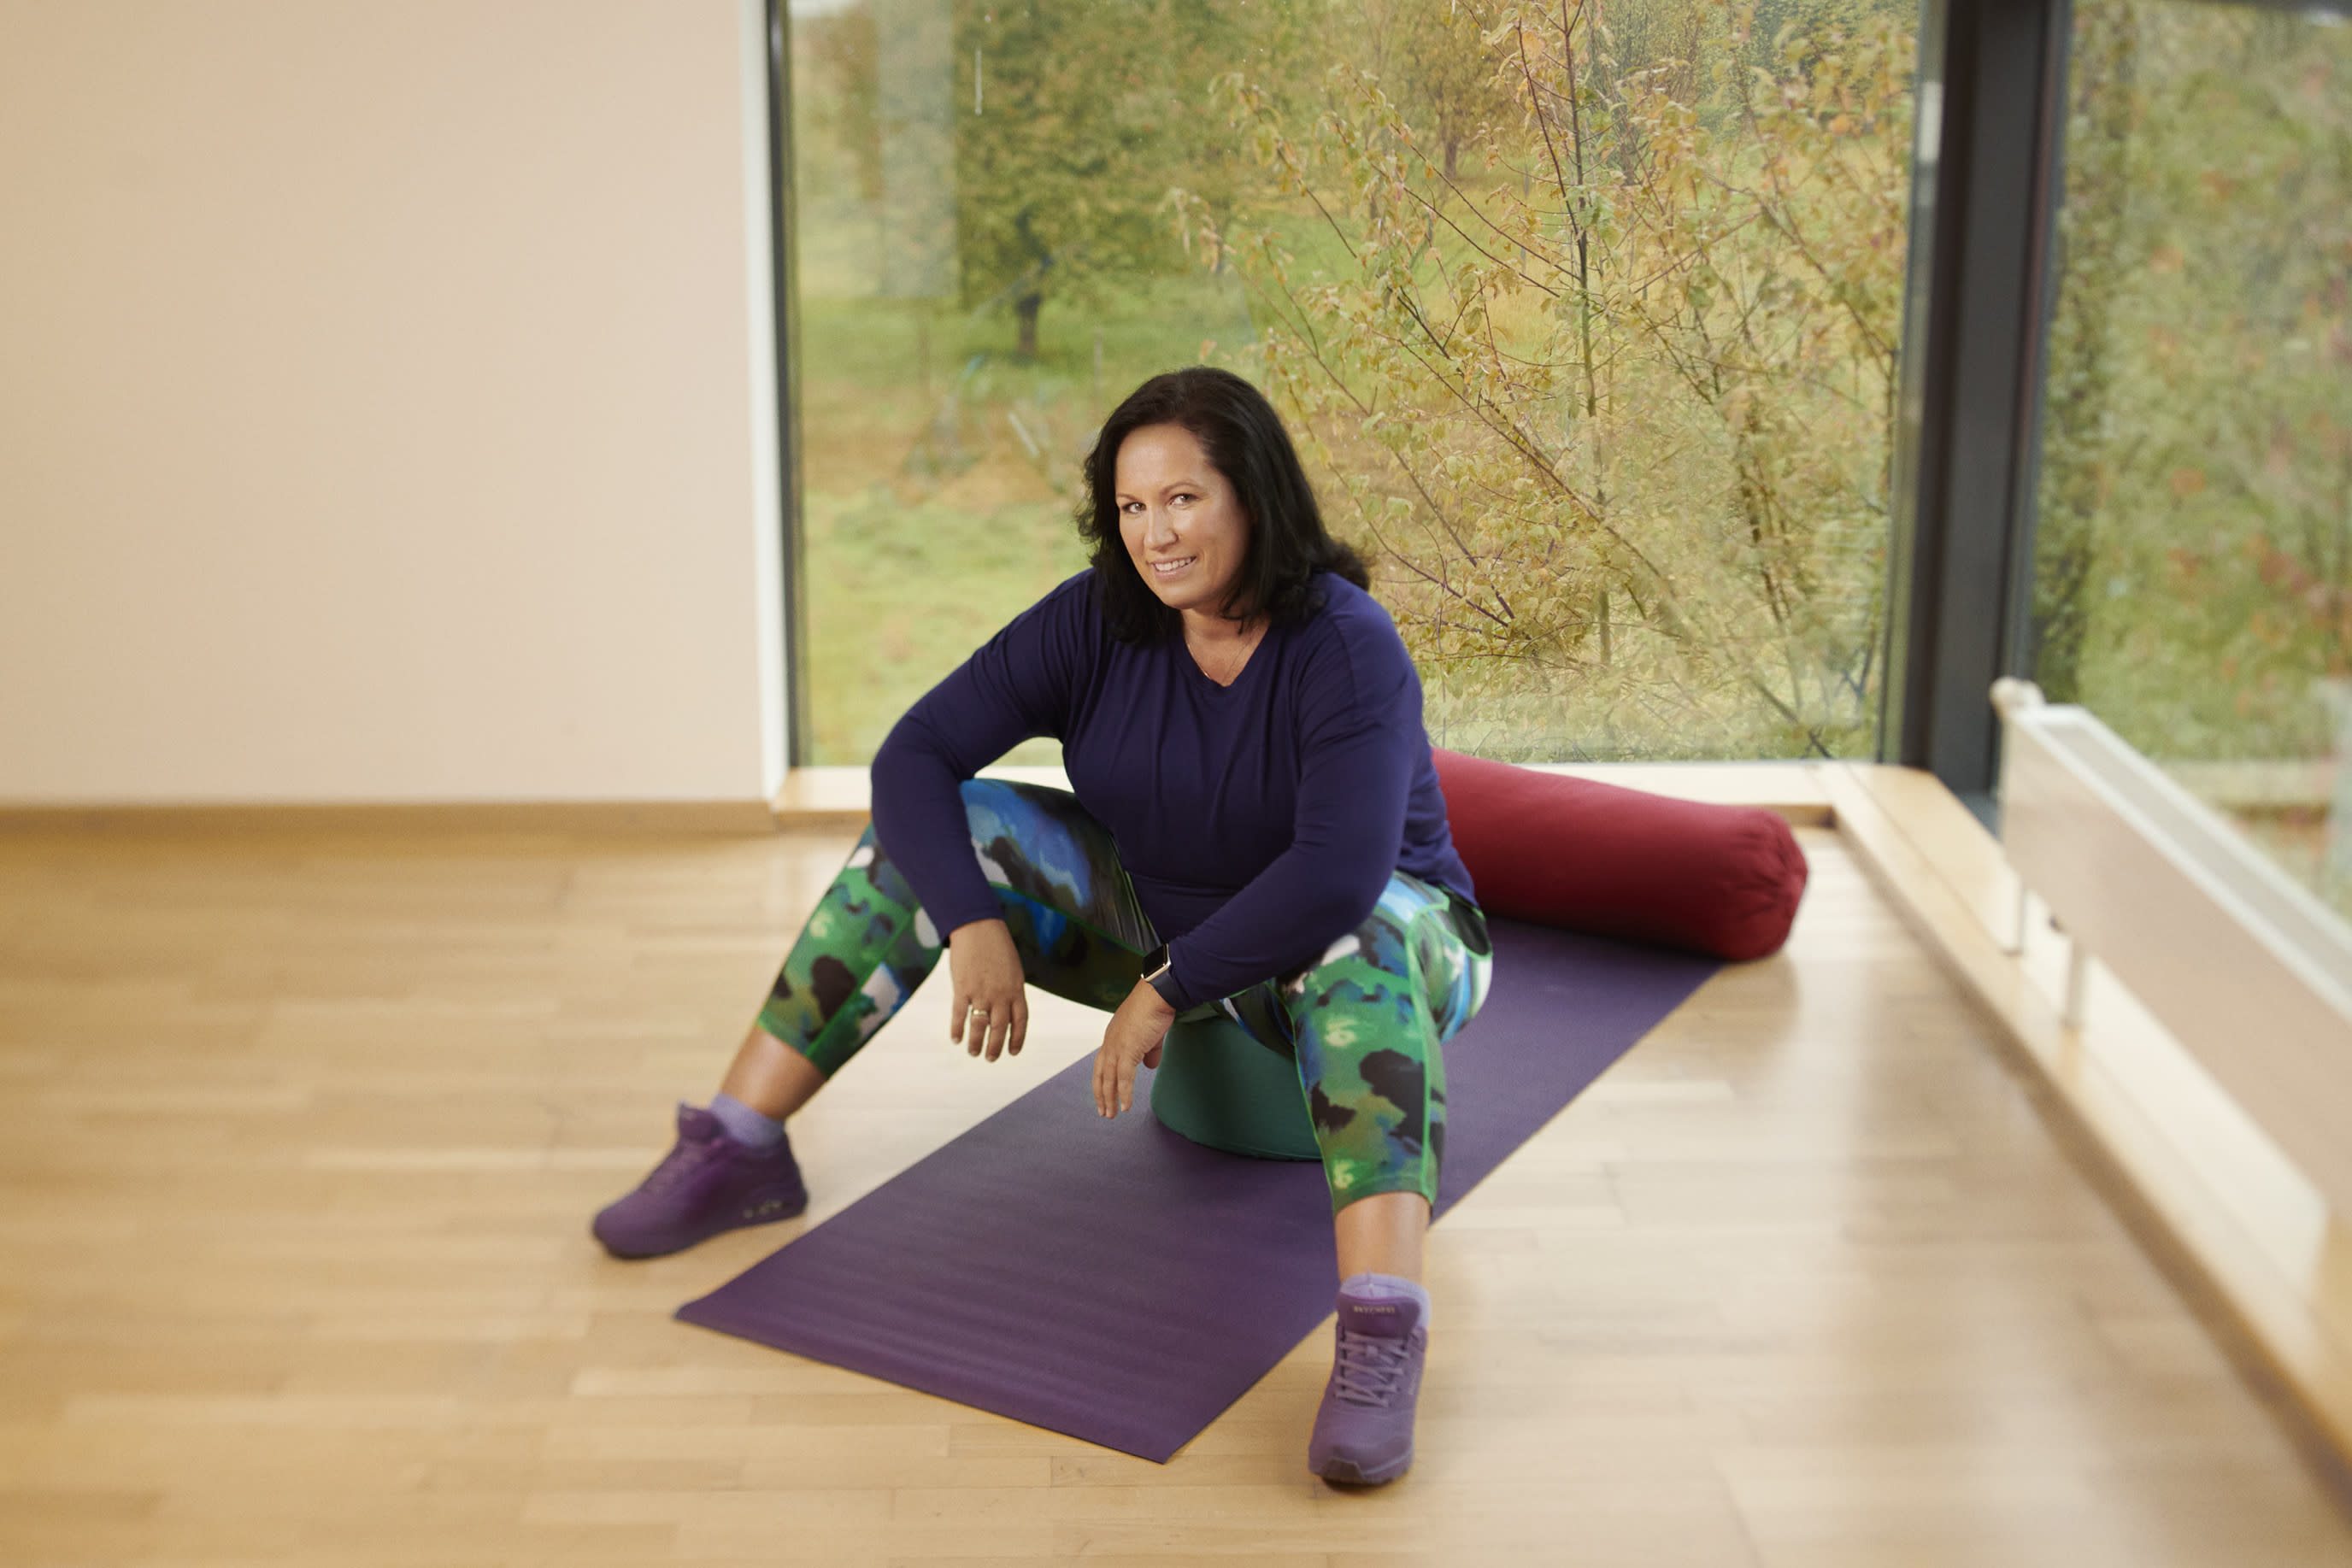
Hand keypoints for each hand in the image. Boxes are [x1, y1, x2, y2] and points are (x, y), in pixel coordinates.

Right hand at [947, 919, 1027, 1060]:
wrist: (977, 927)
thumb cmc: (997, 947)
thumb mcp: (1013, 969)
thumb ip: (1012, 990)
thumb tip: (1006, 1011)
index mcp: (1017, 989)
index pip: (1021, 1021)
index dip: (1017, 1039)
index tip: (1013, 1052)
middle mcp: (1001, 994)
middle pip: (1000, 1028)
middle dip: (996, 1047)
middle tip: (991, 1059)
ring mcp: (981, 992)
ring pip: (980, 1027)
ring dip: (976, 1043)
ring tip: (974, 1053)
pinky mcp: (962, 988)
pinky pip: (960, 1015)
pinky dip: (957, 1029)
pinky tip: (955, 1039)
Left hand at [1093, 978, 1176, 1117]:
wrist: (1158, 995)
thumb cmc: (1156, 1008)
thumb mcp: (1151, 1035)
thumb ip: (1150, 1052)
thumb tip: (1150, 1066)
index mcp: (1113, 1036)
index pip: (1103, 1063)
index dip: (1103, 1079)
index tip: (1105, 1093)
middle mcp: (1110, 1042)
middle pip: (1100, 1074)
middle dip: (1101, 1094)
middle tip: (1103, 1111)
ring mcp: (1117, 1047)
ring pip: (1108, 1079)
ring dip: (1109, 1099)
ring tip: (1111, 1114)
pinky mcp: (1127, 1051)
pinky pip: (1123, 1078)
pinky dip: (1124, 1094)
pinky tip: (1126, 1106)